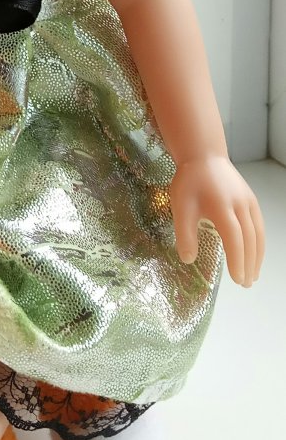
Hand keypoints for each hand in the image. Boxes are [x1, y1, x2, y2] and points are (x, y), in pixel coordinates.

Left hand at [169, 156, 264, 286]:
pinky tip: (255, 253)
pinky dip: (259, 242)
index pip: (234, 238)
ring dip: (257, 256)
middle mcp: (240, 205)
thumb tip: (189, 260)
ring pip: (258, 233)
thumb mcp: (180, 207)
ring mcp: (249, 202)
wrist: (203, 156)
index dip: (237, 260)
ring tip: (253, 274)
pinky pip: (259, 225)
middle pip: (250, 239)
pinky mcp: (251, 200)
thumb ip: (184, 234)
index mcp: (222, 207)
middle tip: (246, 283)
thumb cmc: (189, 182)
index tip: (237, 279)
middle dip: (249, 263)